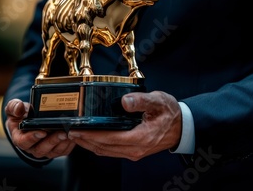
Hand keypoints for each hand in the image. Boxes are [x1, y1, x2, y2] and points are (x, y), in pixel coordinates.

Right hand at [4, 99, 75, 158]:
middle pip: (41, 149)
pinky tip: (74, 135)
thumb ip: (14, 107)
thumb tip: (19, 108)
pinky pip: (63, 150)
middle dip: (52, 141)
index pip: (24, 142)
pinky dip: (69, 144)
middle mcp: (32, 147)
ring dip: (62, 143)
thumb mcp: (14, 109)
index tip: (42, 131)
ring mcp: (44, 150)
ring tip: (70, 133)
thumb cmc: (21, 115)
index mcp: (20, 138)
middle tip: (61, 132)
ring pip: (54, 151)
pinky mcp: (55, 150)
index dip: (33, 138)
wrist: (31, 119)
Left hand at [68, 91, 182, 160]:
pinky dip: (99, 145)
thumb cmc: (170, 113)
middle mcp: (135, 149)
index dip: (90, 135)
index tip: (77, 129)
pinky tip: (92, 138)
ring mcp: (134, 152)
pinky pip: (111, 151)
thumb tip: (124, 101)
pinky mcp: (133, 151)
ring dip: (89, 144)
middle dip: (84, 141)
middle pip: (103, 148)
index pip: (109, 139)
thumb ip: (141, 100)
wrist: (182, 127)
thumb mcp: (158, 101)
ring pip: (105, 151)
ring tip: (76, 136)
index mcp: (140, 137)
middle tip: (69, 132)